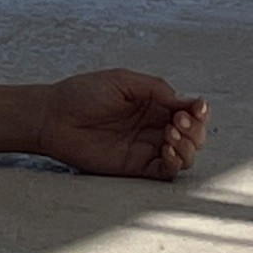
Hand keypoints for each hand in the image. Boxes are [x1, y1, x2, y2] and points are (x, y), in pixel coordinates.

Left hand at [36, 69, 208, 180]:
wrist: (53, 116)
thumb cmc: (82, 93)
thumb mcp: (122, 81)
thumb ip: (154, 88)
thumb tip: (183, 101)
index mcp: (153, 103)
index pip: (189, 110)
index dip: (199, 110)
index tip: (197, 108)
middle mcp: (154, 126)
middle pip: (194, 134)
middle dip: (196, 129)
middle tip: (179, 123)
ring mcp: (146, 147)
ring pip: (186, 155)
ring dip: (188, 146)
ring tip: (170, 135)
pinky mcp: (136, 166)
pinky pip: (167, 171)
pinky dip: (175, 163)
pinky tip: (167, 151)